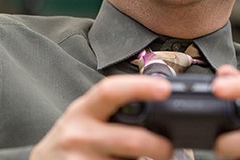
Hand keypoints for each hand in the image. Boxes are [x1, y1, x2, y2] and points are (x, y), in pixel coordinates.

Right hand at [30, 75, 171, 159]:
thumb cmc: (71, 137)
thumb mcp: (86, 115)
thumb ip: (114, 108)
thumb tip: (155, 107)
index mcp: (83, 110)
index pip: (111, 91)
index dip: (140, 87)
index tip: (164, 88)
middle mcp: (79, 135)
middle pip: (131, 141)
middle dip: (159, 147)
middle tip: (168, 149)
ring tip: (144, 159)